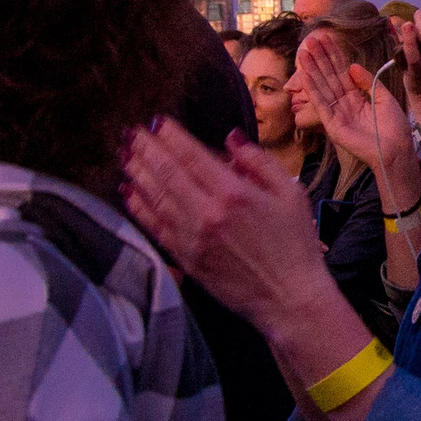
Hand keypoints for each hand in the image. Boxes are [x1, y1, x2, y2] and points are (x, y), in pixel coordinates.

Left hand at [122, 120, 336, 343]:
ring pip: (155, 198)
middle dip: (146, 149)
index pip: (191, 155)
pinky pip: (154, 227)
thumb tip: (230, 138)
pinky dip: (138, 207)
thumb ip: (259, 162)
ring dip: (137, 173)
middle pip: (166, 173)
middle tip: (130, 132)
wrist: (289, 299)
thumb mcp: (291, 194)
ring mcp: (192, 238)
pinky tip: (128, 192)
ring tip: (124, 154)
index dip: (170, 135)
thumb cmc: (295, 245)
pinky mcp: (186, 259)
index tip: (156, 121)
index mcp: (233, 193)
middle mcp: (207, 213)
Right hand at [298, 32, 416, 195]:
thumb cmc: (393, 127)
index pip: (342, 72)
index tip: (325, 39)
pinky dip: (313, 91)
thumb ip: (368, 81)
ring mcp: (337, 114)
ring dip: (312, 70)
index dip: (334, 56)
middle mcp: (344, 103)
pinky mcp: (332, 125)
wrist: (395, 150)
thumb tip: (352, 66)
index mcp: (356, 97)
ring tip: (304, 54)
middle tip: (310, 40)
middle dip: (320, 59)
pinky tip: (306, 76)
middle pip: (329, 76)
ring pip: (322, 87)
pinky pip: (321, 105)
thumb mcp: (383, 97)